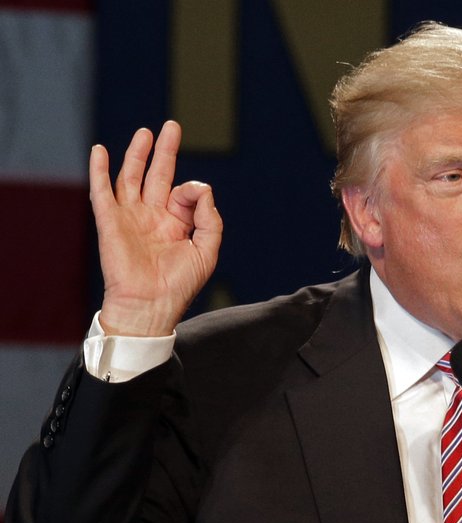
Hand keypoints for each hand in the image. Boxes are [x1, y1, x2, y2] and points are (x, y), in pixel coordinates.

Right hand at [90, 121, 222, 335]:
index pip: (185, 193)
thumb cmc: (179, 285)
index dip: (192, 190)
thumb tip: (201, 187)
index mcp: (176, 224)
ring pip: (132, 178)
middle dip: (164, 151)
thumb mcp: (207, 250)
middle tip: (171, 126)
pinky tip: (100, 151)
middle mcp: (152, 217)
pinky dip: (99, 170)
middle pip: (157, 175)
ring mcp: (130, 217)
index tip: (193, 197)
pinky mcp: (110, 221)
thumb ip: (210, 218)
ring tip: (145, 133)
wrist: (150, 305)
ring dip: (137, 154)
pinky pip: (102, 191)